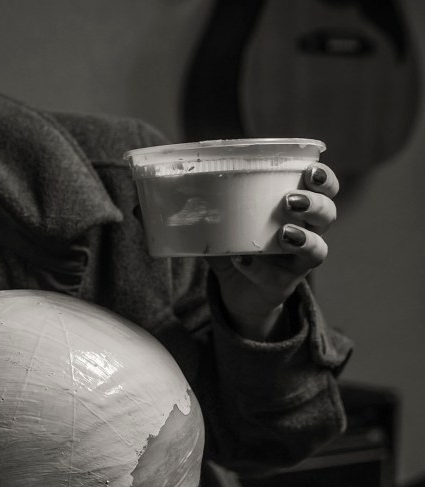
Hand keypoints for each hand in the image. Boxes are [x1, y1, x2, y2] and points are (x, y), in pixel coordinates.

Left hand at [207, 164, 339, 339]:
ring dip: (303, 238)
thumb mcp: (225, 226)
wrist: (238, 292)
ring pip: (319, 248)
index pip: (324, 189)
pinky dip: (259, 269)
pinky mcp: (283, 284)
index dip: (324, 179)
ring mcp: (297, 262)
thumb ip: (212, 211)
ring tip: (282, 232)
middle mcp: (306, 234)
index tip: (310, 170)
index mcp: (297, 211)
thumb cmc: (238, 248)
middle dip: (315, 204)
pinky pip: (279, 278)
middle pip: (328, 215)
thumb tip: (182, 194)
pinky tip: (242, 260)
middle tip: (289, 200)